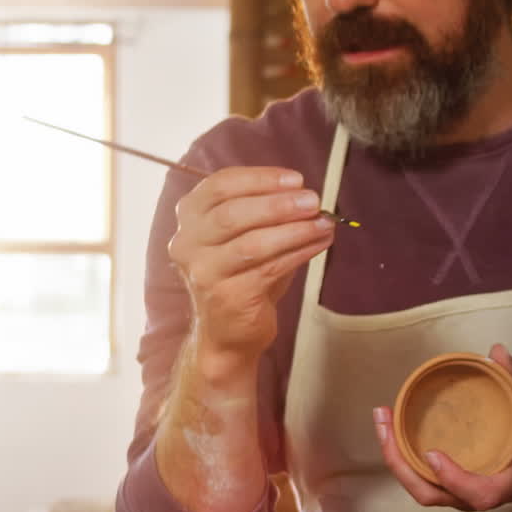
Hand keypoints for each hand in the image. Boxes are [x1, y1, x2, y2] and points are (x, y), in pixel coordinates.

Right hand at [167, 165, 334, 368]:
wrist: (228, 333)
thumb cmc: (241, 276)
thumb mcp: (246, 235)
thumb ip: (267, 212)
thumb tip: (306, 197)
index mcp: (189, 217)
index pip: (220, 185)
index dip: (260, 178)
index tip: (296, 179)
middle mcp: (187, 243)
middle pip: (232, 214)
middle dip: (278, 204)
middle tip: (313, 201)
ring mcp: (203, 272)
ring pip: (252, 243)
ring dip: (294, 230)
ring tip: (324, 223)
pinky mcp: (226, 296)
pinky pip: (268, 268)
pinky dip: (298, 253)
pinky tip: (319, 243)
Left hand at [372, 343, 511, 511]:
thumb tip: (495, 352)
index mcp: (509, 479)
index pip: (480, 493)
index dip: (455, 478)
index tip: (433, 454)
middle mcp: (480, 493)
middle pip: (433, 494)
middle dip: (400, 463)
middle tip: (384, 422)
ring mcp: (464, 493)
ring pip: (422, 489)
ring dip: (395, 458)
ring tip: (381, 419)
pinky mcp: (453, 485)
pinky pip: (422, 479)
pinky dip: (402, 457)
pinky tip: (391, 427)